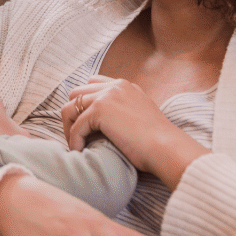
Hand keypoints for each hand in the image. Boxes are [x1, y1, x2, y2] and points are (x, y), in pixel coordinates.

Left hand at [62, 76, 209, 187]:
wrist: (166, 147)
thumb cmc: (156, 141)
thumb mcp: (139, 116)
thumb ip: (122, 110)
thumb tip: (103, 122)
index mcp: (124, 86)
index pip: (92, 84)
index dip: (84, 104)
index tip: (85, 124)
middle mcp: (115, 86)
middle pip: (77, 93)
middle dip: (73, 114)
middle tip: (78, 136)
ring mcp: (107, 96)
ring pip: (70, 107)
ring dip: (69, 127)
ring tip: (77, 144)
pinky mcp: (100, 110)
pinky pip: (76, 125)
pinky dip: (74, 140)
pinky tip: (80, 151)